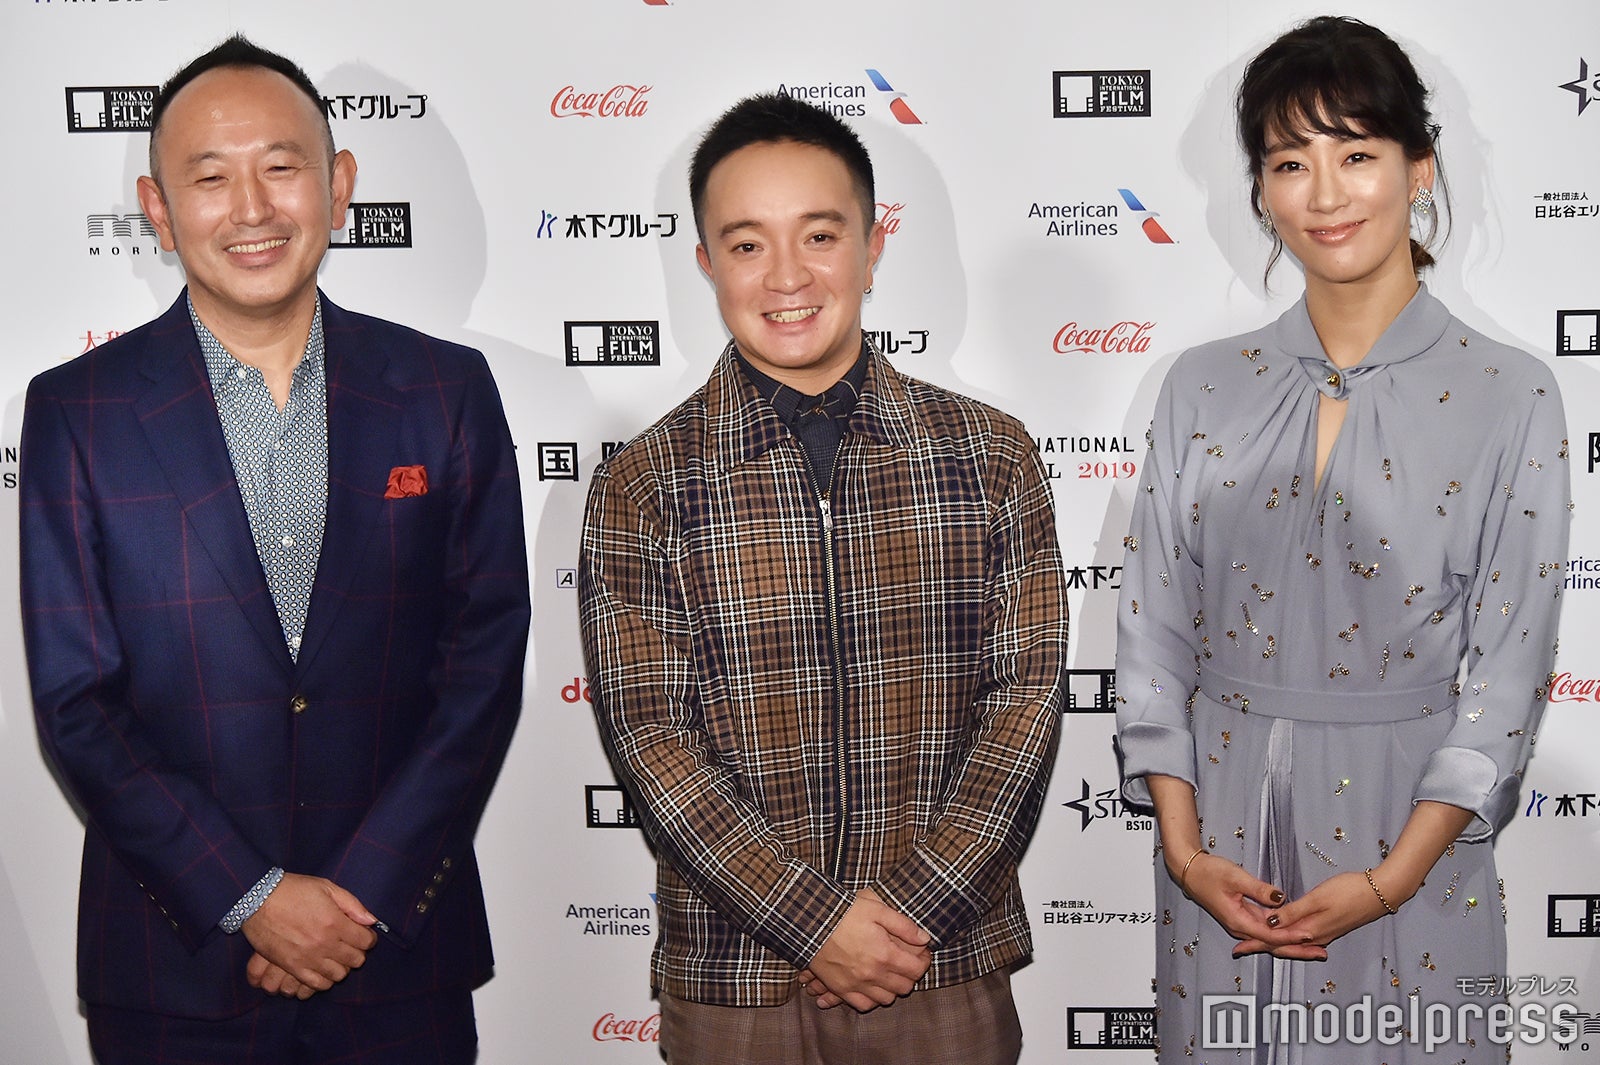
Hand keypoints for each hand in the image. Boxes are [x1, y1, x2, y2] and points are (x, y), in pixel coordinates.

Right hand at [240, 873, 378, 992]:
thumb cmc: (294, 890)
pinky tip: (322, 968)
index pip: (366, 941)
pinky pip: (316, 984)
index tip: (363, 934)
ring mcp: (308, 958)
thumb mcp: (327, 887)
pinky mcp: (292, 967)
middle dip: (358, 952)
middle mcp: (324, 944)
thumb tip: (371, 921)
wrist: (258, 900)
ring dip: (342, 966)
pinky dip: (324, 979)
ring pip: (338, 975)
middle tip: (350, 944)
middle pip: (355, 960)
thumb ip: (352, 905)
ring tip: (336, 956)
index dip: (369, 938)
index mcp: (335, 923)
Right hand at [804, 888, 931, 1011]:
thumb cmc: (845, 912)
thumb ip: (904, 926)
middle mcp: (873, 974)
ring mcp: (856, 984)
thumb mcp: (877, 910)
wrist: (811, 922)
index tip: (922, 954)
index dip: (924, 962)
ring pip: (886, 999)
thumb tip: (924, 938)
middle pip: (904, 987)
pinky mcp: (841, 989)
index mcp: (885, 954)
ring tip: (889, 974)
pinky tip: (872, 986)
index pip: (916, 970)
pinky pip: (863, 1005)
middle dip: (910, 975)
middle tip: (906, 962)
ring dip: (892, 988)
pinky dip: (872, 999)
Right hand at [1173, 853, 1318, 960]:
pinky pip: (1267, 929)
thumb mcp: (1235, 877)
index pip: (1270, 934)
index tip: (1311, 935)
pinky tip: (1297, 933)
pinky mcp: (1244, 917)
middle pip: (1273, 943)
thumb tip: (1281, 898)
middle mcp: (1241, 927)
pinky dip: (1283, 932)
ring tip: (1316, 946)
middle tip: (1322, 952)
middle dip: (1299, 949)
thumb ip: (1259, 890)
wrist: (1190, 872)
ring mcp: (1243, 923)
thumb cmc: (1209, 873)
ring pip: (1271, 938)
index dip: (1292, 936)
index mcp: (1238, 921)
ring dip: (1293, 942)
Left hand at [1235, 871, 1395, 959]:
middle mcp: (1316, 937)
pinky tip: (1283, 932)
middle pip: (1282, 946)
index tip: (1236, 948)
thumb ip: (1294, 913)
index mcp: (1310, 931)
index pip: (1276, 941)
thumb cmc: (1350, 891)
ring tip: (1254, 941)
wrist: (1381, 893)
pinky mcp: (1330, 927)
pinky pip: (1302, 937)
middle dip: (1260, 946)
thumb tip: (1271, 925)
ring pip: (1292, 943)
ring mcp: (1324, 934)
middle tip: (1239, 949)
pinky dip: (1288, 938)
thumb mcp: (1318, 899)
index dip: (1255, 943)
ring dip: (1274, 942)